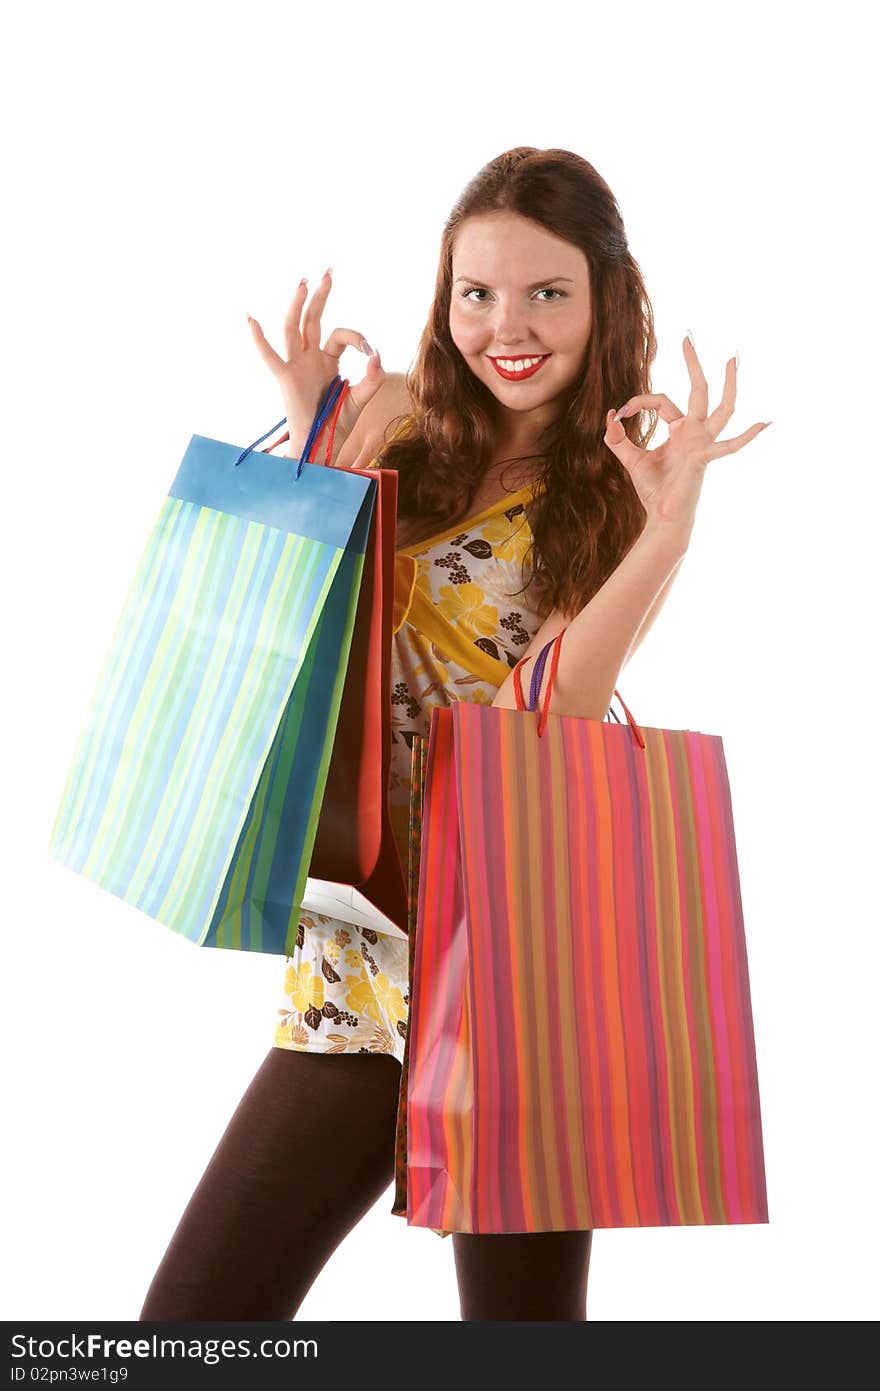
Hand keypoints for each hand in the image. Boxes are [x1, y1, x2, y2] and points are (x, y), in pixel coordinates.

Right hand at [247, 268, 385, 461]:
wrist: (320, 446)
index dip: (358, 339)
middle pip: (314, 319)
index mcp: (327, 361)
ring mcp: (296, 366)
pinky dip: (259, 339)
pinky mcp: (285, 378)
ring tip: (304, 281)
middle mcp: (310, 358)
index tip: (371, 353)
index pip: (341, 336)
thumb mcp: (361, 399)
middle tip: (328, 271)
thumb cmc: (336, 424)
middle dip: (321, 295)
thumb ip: (372, 379)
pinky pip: (269, 356)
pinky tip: (250, 318)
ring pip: (294, 328)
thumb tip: (376, 356)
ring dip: (298, 305)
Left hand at [603, 337, 769, 532]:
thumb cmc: (653, 489)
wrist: (663, 516)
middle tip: (687, 337)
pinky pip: (729, 446)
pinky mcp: (704, 458)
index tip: (620, 412)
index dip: (638, 402)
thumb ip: (617, 438)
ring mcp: (704, 443)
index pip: (660, 400)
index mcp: (679, 429)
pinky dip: (746, 436)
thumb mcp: (630, 459)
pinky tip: (765, 423)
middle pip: (698, 390)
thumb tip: (610, 416)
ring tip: (732, 359)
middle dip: (693, 363)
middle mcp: (695, 431)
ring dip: (728, 384)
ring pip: (721, 408)